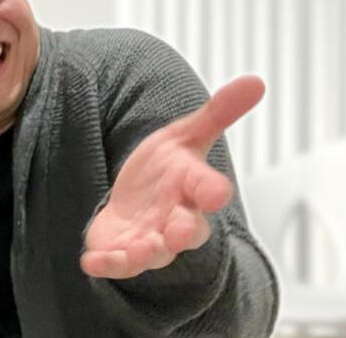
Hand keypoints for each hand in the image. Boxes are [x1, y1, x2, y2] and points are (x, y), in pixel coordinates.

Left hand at [80, 75, 264, 278]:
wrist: (136, 195)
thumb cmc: (168, 167)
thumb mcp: (187, 134)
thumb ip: (218, 113)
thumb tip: (256, 81)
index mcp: (193, 187)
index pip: (209, 190)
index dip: (213, 191)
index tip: (217, 193)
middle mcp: (176, 218)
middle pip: (188, 230)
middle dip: (184, 232)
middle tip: (179, 232)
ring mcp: (150, 238)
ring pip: (155, 252)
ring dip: (146, 252)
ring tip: (138, 249)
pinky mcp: (121, 249)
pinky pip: (116, 263)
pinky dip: (106, 264)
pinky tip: (90, 261)